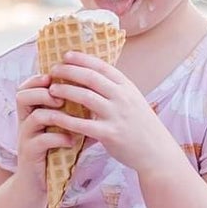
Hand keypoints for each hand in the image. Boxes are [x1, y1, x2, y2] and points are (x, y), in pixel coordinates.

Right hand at [12, 72, 77, 199]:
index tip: (56, 76)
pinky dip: (58, 138)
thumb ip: (74, 113)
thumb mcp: (63, 128)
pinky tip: (72, 141)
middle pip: (22, 96)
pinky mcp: (30, 154)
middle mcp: (25, 121)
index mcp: (32, 111)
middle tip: (59, 97)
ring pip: (33, 117)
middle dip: (41, 92)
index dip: (39, 78)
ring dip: (52, 114)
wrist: (39, 183)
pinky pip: (41, 141)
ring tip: (68, 116)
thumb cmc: (54, 151)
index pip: (28, 86)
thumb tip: (101, 97)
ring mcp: (26, 138)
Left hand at [45, 52, 182, 176]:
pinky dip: (65, 119)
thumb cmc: (141, 125)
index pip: (102, 66)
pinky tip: (53, 116)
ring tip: (51, 89)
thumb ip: (115, 88)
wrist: (156, 152)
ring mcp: (116, 115)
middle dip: (69, 71)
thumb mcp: (133, 100)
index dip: (82, 59)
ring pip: (85, 97)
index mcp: (127, 87)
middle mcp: (122, 97)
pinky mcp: (110, 134)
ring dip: (65, 91)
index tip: (66, 55)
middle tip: (53, 70)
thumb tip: (92, 74)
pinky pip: (83, 124)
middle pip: (90, 78)